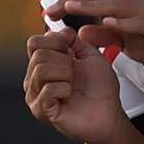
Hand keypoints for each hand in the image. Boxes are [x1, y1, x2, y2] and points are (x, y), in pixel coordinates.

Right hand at [23, 29, 125, 143]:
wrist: (108, 112)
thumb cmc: (100, 87)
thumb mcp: (89, 54)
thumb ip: (73, 39)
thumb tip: (60, 30)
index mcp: (44, 63)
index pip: (34, 42)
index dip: (57, 41)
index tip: (72, 52)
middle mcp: (35, 78)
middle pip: (38, 54)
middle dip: (64, 60)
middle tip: (74, 72)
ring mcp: (35, 95)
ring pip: (41, 70)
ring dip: (65, 74)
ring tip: (73, 83)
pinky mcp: (41, 110)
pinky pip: (48, 90)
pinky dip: (65, 89)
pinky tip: (69, 94)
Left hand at [46, 0, 143, 67]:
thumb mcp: (128, 42)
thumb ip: (106, 36)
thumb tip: (82, 31)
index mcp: (123, 6)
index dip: (70, 2)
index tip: (49, 13)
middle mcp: (132, 2)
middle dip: (72, 1)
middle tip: (51, 10)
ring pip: (114, 3)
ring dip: (91, 5)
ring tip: (70, 8)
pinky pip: (136, 20)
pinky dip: (121, 21)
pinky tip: (107, 23)